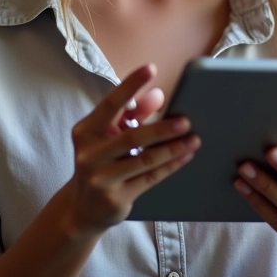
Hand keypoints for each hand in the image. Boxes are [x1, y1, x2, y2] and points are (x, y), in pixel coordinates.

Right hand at [63, 64, 200, 235]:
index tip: (150, 68)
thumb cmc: (101, 161)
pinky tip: (185, 156)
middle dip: (161, 128)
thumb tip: (158, 94)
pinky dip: (169, 166)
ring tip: (194, 139)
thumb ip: (133, 113)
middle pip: (132, 136)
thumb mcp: (110, 135)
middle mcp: (89, 154)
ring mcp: (101, 178)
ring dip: (172, 148)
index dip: (131, 85)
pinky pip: (149, 179)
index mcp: (86, 131)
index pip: (111, 104)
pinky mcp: (115, 198)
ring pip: (144, 160)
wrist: (82, 208)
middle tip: (186, 120)